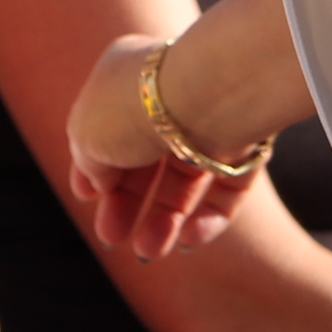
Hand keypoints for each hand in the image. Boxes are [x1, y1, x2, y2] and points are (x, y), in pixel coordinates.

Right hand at [63, 34, 253, 260]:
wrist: (208, 93)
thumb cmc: (136, 106)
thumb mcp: (87, 134)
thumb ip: (89, 162)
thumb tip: (101, 183)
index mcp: (127, 79)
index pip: (108, 126)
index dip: (96, 166)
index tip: (86, 198)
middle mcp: (169, 98)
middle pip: (145, 159)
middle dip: (127, 202)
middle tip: (111, 236)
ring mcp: (209, 122)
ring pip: (185, 180)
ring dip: (164, 219)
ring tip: (149, 252)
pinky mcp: (244, 146)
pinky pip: (225, 188)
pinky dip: (208, 217)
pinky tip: (189, 240)